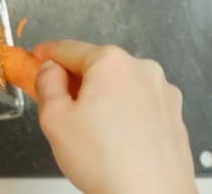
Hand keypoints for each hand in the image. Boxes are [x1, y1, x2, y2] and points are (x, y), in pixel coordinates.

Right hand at [33, 40, 196, 193]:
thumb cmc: (107, 162)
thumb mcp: (55, 119)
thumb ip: (46, 84)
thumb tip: (50, 70)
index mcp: (111, 63)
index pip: (70, 48)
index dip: (48, 53)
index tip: (38, 57)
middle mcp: (142, 70)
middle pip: (97, 66)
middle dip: (75, 81)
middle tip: (58, 104)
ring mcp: (162, 92)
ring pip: (119, 86)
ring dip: (101, 98)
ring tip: (89, 132)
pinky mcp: (173, 115)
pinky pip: (139, 104)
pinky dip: (123, 113)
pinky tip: (113, 139)